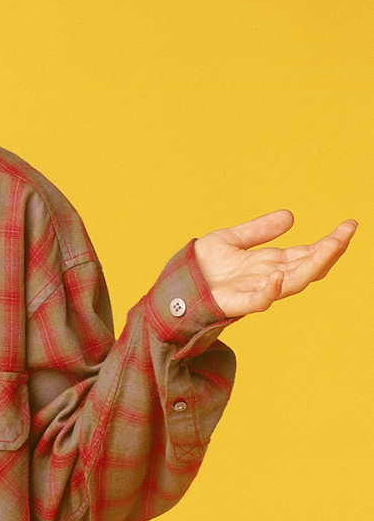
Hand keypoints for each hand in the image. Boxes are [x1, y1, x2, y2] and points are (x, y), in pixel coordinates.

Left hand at [193, 211, 357, 317]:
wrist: (172, 288)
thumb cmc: (199, 268)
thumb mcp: (230, 240)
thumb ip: (258, 231)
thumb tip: (290, 216)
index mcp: (269, 264)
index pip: (306, 254)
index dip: (329, 242)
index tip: (348, 225)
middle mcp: (267, 279)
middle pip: (307, 268)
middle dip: (329, 252)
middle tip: (346, 234)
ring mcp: (253, 292)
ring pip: (291, 283)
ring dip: (312, 267)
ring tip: (329, 247)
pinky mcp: (235, 304)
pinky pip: (257, 301)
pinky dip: (269, 291)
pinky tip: (277, 276)